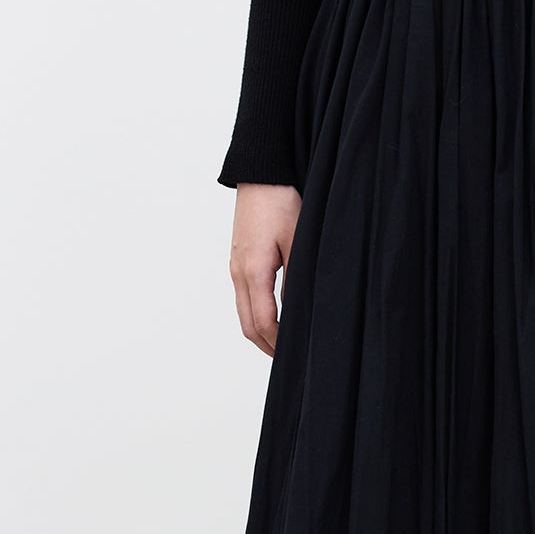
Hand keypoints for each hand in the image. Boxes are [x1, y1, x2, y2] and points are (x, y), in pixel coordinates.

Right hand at [229, 183, 302, 355]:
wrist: (262, 171)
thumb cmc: (283, 200)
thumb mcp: (299, 241)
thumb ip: (297, 281)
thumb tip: (299, 314)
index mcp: (253, 270)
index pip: (263, 323)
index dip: (278, 345)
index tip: (295, 358)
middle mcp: (239, 271)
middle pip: (247, 325)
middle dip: (267, 346)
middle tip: (289, 362)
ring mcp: (236, 265)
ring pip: (244, 312)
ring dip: (261, 332)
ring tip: (283, 345)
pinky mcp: (239, 257)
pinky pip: (244, 296)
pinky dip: (257, 314)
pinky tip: (275, 317)